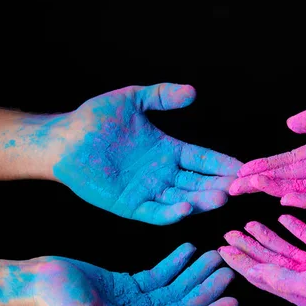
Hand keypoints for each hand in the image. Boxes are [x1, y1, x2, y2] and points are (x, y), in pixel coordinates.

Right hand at [30, 244, 236, 305]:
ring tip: (215, 255)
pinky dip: (176, 263)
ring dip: (196, 273)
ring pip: (176, 290)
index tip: (232, 301)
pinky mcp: (130, 286)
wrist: (35, 285)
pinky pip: (161, 275)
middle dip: (208, 290)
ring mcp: (136, 305)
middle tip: (228, 269)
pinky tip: (190, 249)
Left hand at [54, 83, 242, 224]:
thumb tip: (193, 92)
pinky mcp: (130, 206)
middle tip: (239, 186)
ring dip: (201, 200)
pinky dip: (171, 213)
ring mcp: (147, 192)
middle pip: (198, 182)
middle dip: (219, 185)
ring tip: (220, 198)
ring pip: (182, 199)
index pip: (202, 159)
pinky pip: (155, 213)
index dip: (221, 163)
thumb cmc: (94, 118)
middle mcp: (162, 174)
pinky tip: (186, 208)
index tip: (242, 166)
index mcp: (168, 151)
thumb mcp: (133, 100)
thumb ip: (162, 95)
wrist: (63, 138)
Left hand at [219, 215, 305, 305]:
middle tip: (229, 232)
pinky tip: (285, 217)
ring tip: (250, 223)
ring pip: (288, 249)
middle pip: (270, 261)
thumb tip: (255, 274)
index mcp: (300, 292)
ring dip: (269, 236)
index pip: (261, 276)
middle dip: (249, 247)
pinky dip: (297, 227)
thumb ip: (286, 280)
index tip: (221, 249)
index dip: (240, 262)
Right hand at [230, 88, 305, 207]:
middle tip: (233, 187)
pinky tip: (286, 199)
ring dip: (277, 188)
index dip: (265, 166)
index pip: (289, 160)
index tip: (241, 171)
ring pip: (304, 187)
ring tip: (251, 189)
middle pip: (290, 176)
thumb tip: (288, 124)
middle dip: (261, 181)